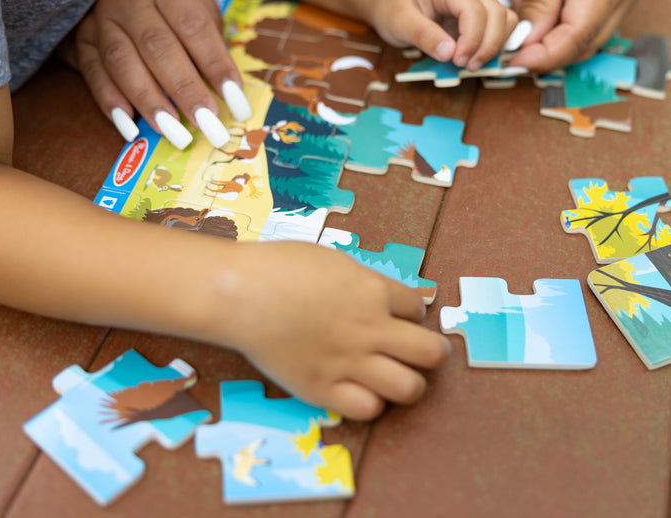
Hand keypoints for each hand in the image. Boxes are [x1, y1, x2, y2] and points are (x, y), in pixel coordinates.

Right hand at [65, 0, 251, 146]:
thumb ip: (207, 33)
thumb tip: (221, 84)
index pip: (194, 28)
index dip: (215, 65)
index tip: (235, 100)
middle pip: (158, 49)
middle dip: (185, 91)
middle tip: (208, 125)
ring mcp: (101, 17)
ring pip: (122, 63)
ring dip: (149, 102)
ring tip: (173, 132)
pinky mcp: (80, 36)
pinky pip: (92, 72)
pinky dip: (109, 101)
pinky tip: (129, 125)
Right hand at [222, 242, 449, 420]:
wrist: (238, 292)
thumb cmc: (280, 267)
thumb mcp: (333, 261)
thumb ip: (364, 282)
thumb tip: (385, 298)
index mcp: (371, 291)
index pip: (417, 307)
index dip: (412, 312)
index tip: (401, 315)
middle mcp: (369, 329)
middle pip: (430, 352)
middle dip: (432, 352)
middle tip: (421, 351)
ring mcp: (347, 362)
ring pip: (409, 387)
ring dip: (409, 381)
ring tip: (396, 375)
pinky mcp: (322, 389)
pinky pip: (368, 409)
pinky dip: (371, 400)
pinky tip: (359, 388)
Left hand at [369, 0, 518, 70]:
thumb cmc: (391, 6)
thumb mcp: (399, 22)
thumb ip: (424, 36)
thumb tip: (449, 53)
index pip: (475, 10)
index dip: (472, 39)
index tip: (459, 61)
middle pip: (497, 14)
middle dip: (487, 45)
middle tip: (466, 67)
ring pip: (505, 19)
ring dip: (495, 44)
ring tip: (470, 64)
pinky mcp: (478, 11)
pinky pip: (499, 26)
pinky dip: (493, 43)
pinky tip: (474, 56)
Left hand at [509, 0, 643, 71]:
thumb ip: (537, 1)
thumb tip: (528, 44)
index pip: (577, 36)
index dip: (543, 56)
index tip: (510, 62)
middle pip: (583, 46)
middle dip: (543, 55)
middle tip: (505, 51)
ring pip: (585, 42)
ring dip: (549, 45)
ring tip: (517, 30)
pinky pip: (585, 29)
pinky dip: (558, 32)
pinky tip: (534, 19)